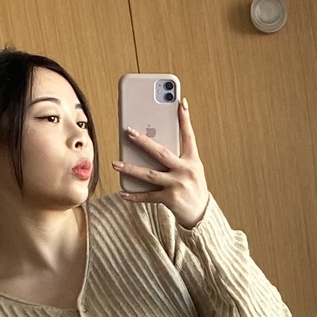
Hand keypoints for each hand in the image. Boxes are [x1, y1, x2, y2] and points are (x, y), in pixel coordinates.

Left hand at [113, 94, 208, 229]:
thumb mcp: (192, 168)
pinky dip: (134, 195)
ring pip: (150, 175)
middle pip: (161, 153)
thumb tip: (154, 141)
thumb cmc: (193, 186)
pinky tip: (123, 193)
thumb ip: (177, 156)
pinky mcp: (170, 199)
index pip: (188, 136)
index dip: (185, 119)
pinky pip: (148, 196)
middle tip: (129, 132)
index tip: (180, 103)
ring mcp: (177, 185)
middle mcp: (186, 171)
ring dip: (131, 168)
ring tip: (115, 163)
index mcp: (192, 160)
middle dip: (144, 141)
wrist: (200, 213)